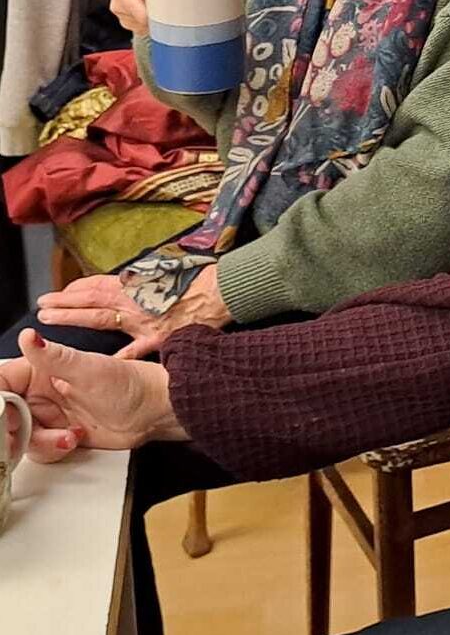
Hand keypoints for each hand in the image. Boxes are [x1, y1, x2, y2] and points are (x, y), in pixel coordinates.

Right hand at [0, 330, 186, 461]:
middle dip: (12, 428)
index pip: (2, 381)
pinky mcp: (57, 434)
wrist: (155, 411)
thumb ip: (55, 357)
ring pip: (17, 435)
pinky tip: (74, 439)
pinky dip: (51, 449)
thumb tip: (29, 337)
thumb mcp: (90, 370)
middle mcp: (41, 390)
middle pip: (5, 413)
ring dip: (39, 441)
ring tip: (67, 436)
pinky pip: (36, 449)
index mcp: (43, 367)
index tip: (3, 414)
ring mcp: (48, 414)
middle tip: (26, 433)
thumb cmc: (131, 383)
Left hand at [37, 265, 231, 359]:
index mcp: (137, 283)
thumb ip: (145, 278)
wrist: (222, 290)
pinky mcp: (158, 338)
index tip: (60, 293)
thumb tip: (129, 280)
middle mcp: (134, 301)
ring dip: (74, 318)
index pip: (98, 285)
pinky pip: (133, 351)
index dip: (76, 289)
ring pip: (101, 320)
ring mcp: (143, 321)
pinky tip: (98, 365)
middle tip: (43, 306)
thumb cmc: (198, 278)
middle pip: (91, 301)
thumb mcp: (168, 269)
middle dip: (64, 303)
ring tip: (51, 320)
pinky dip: (117, 358)